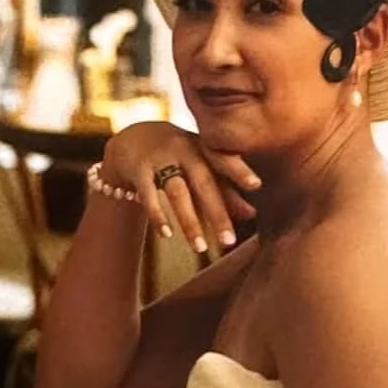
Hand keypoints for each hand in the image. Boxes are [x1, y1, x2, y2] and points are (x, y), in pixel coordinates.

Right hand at [102, 121, 259, 255]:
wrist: (131, 138)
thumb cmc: (177, 156)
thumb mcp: (200, 166)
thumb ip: (224, 188)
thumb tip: (253, 214)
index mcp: (202, 147)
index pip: (222, 159)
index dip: (238, 171)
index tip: (256, 185)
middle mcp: (183, 149)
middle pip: (203, 182)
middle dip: (217, 213)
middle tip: (229, 242)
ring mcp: (159, 158)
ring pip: (177, 192)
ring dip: (189, 222)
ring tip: (201, 248)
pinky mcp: (138, 169)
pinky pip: (148, 194)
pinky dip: (157, 215)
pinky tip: (167, 235)